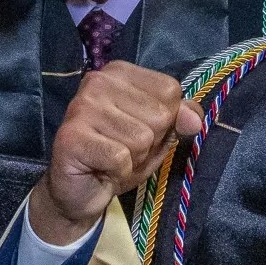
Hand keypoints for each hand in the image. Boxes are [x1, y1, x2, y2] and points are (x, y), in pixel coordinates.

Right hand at [29, 62, 202, 246]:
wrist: (80, 191)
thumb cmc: (120, 158)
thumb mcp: (158, 136)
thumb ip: (180, 120)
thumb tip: (193, 118)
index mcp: (119, 73)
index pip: (170, 90)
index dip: (165, 120)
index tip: (138, 129)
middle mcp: (98, 81)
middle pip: (159, 115)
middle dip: (149, 143)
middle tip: (124, 149)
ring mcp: (81, 107)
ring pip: (141, 138)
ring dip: (133, 158)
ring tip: (112, 159)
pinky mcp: (72, 136)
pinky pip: (120, 157)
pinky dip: (118, 171)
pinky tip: (100, 167)